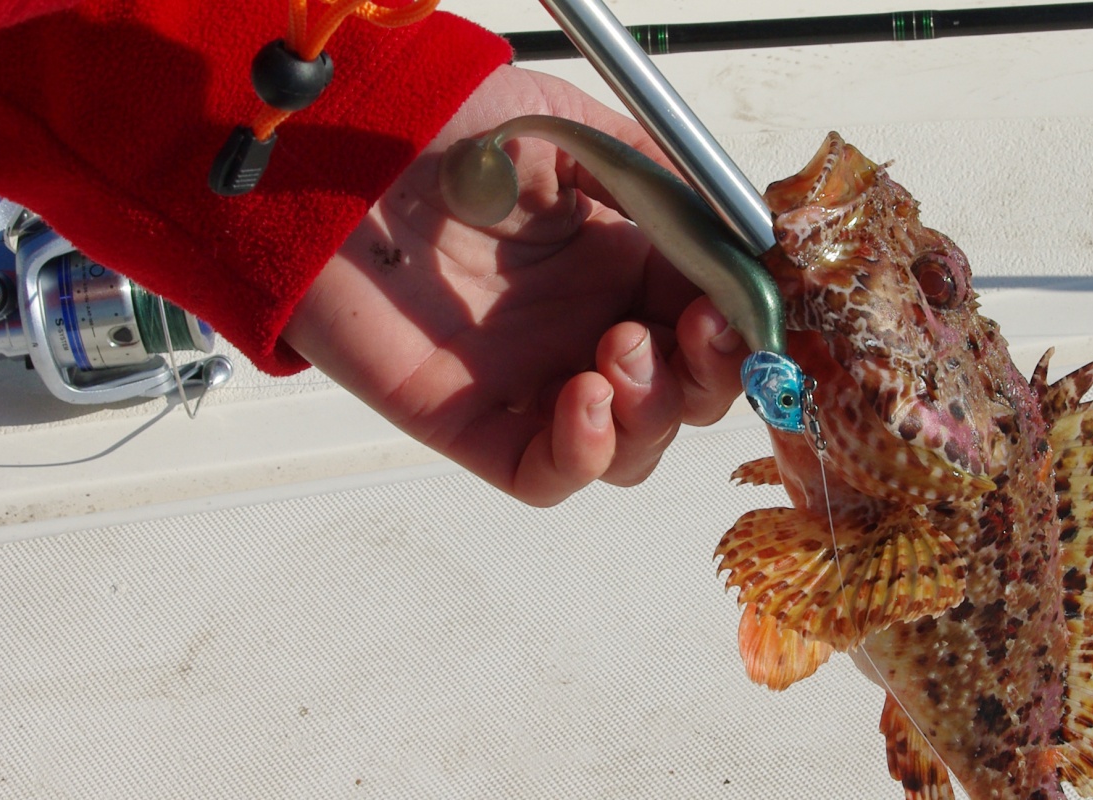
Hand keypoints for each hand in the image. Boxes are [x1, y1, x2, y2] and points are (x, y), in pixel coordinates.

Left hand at [283, 66, 746, 505]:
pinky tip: (583, 397)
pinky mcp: (474, 424)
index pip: (712, 323)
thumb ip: (658, 180)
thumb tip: (742, 234)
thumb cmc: (445, 131)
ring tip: (617, 350)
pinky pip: (550, 475)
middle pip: (687, 398)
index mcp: (622, 268)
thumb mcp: (571, 132)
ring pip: (635, 447)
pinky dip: (587, 453)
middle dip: (709, 375)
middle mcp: (587, 332)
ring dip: (653, 412)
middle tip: (691, 331)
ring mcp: (535, 383)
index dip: (743, 325)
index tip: (752, 306)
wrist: (339, 152)